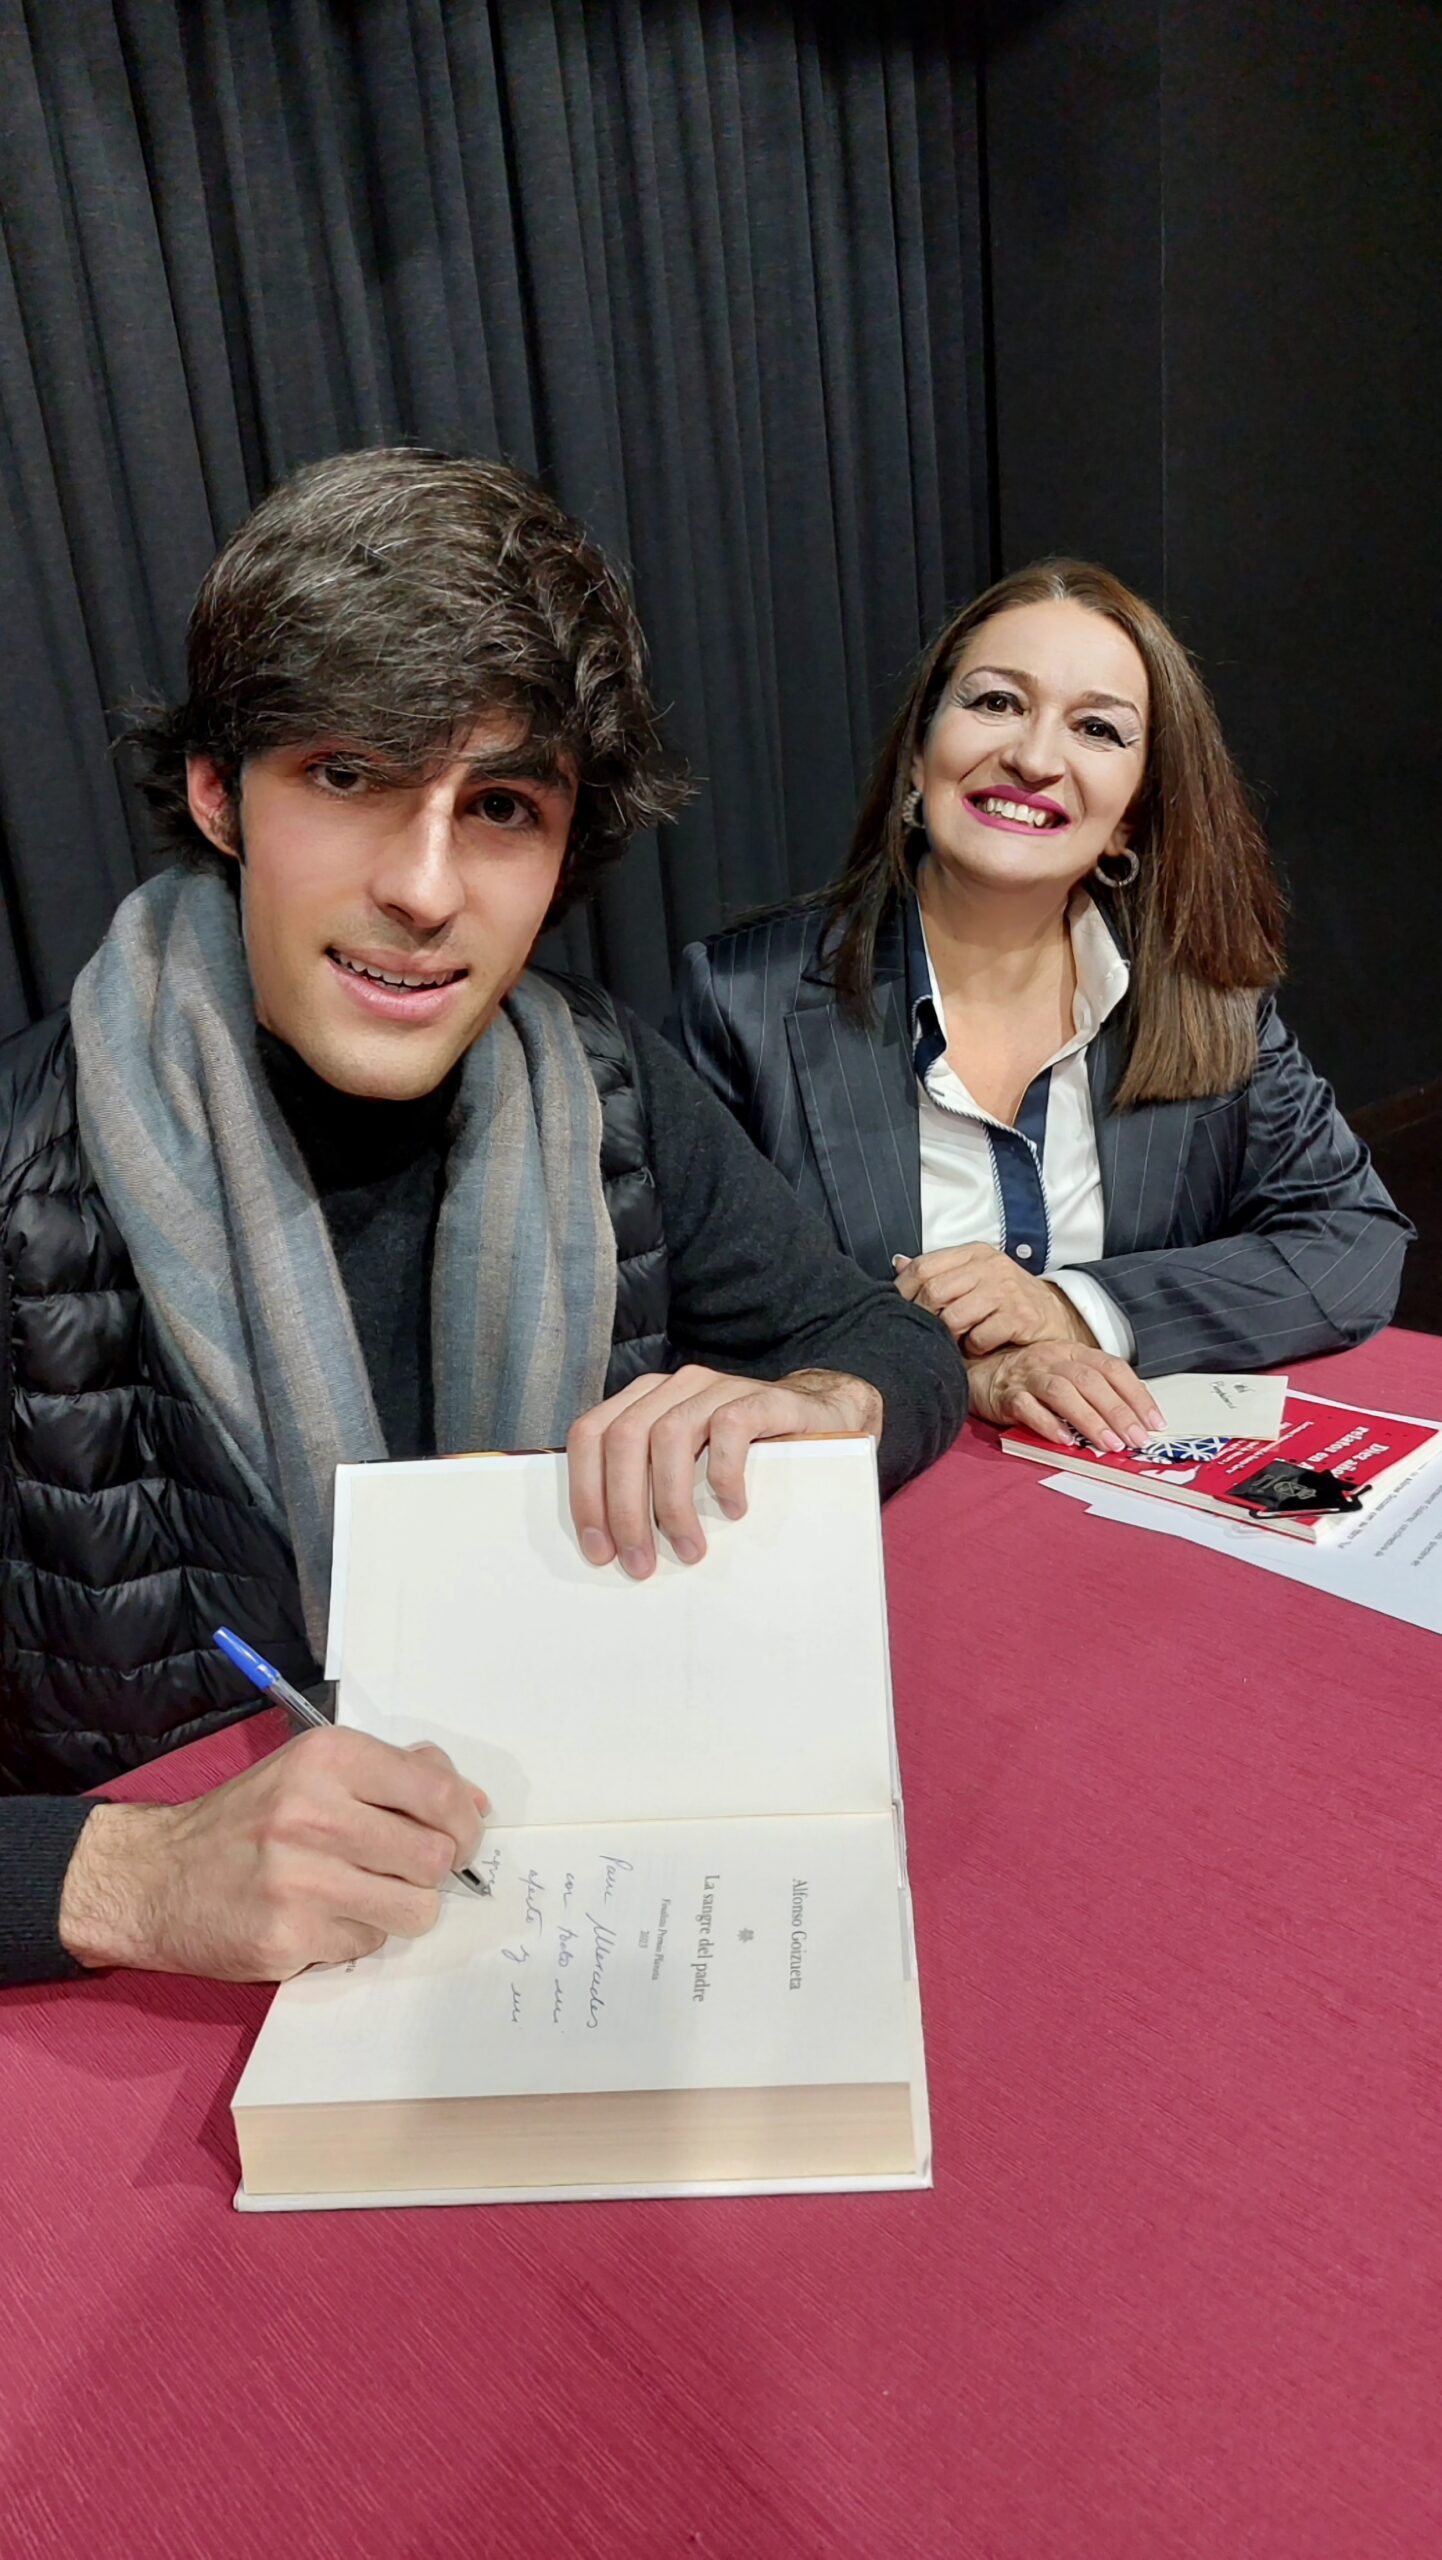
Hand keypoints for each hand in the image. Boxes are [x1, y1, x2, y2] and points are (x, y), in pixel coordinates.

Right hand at [58, 1726, 487, 1980]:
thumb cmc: (248, 1820)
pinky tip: (319, 1918)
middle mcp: (314, 1812)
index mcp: (328, 1758)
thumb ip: (396, 1774)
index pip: (437, 1791)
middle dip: (432, 1871)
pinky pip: (368, 1944)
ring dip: (400, 1909)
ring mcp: (300, 1879)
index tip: (459, 1839)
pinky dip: (355, 1936)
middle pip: (435, 1858)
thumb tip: (475, 1801)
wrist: (157, 1877)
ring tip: (364, 1896)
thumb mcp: (313, 1770)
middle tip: (406, 1871)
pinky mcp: (288, 1936)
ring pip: (415, 1909)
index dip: (464, 1823)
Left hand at [567, 1363, 882, 1578]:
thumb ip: (647, 1483)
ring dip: (672, 1503)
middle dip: (625, 1509)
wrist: (818, 1418)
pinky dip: (723, 1475)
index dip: (585, 1493)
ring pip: (669, 1436)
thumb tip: (609, 1547)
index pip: (590, 1435)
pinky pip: (729, 1429)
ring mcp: (716, 1388)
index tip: (599, 1550)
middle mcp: (673, 1387)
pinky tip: (733, 1509)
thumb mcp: (686, 1465)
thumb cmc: (742, 1455)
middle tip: (640, 1563)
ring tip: (689, 1550)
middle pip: (623, 1438)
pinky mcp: (759, 1398)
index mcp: (643, 1400)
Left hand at [893, 1245, 1090, 1354]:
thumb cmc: (1007, 1299)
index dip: (904, 1291)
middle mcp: (990, 1266)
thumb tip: (897, 1263)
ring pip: (954, 1317)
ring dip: (950, 1337)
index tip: (901, 1310)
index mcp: (974, 1253)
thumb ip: (938, 1271)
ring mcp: (1006, 1290)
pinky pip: (979, 1337)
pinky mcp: (1020, 1316)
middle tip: (930, 1332)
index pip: (923, 1267)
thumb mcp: (974, 1277)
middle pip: (934, 1292)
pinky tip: (980, 1347)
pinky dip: (974, 1348)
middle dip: (925, 1318)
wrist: (1056, 1316)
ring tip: (956, 1341)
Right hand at [966, 1342, 1165, 1451]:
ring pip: (1063, 1392)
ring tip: (1108, 1444)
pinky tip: (1065, 1441)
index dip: (1137, 1395)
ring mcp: (1029, 1376)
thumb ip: (1095, 1391)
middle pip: (1091, 1381)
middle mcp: (1054, 1358)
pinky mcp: (1006, 1395)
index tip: (1154, 1423)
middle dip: (1118, 1412)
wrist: (979, 1371)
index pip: (1113, 1369)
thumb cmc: (1030, 1377)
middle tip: (1135, 1440)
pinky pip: (1028, 1408)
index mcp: (1075, 1352)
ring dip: (1089, 1419)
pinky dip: (1049, 1425)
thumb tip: (1134, 1421)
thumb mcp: (1066, 1373)